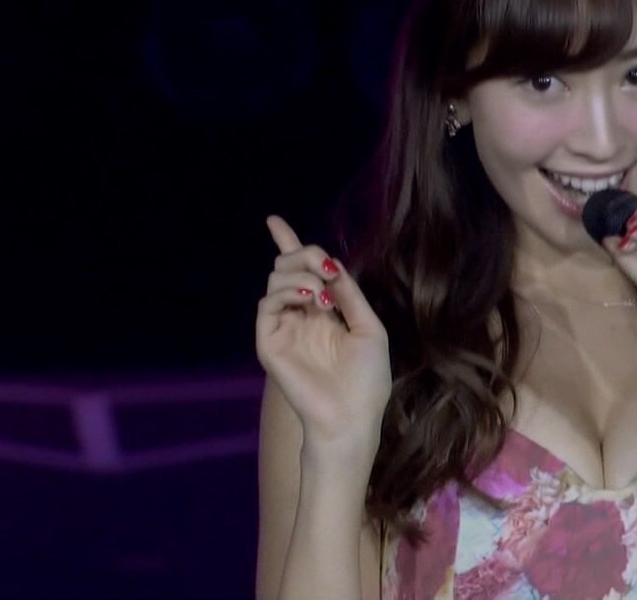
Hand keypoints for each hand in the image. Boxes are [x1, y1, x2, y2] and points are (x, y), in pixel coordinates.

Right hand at [255, 215, 391, 449]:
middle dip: (306, 253)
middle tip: (326, 267)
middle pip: (288, 267)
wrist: (352, 416)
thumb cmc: (367, 379)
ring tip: (322, 292)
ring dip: (301, 274)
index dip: (287, 244)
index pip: (301, 272)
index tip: (273, 220)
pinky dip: (288, 292)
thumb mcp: (369, 328)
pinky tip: (311, 300)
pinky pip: (267, 305)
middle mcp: (299, 317)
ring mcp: (282, 329)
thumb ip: (349, 294)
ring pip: (276, 280)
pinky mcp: (269, 344)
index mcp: (323, 313)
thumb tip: (333, 265)